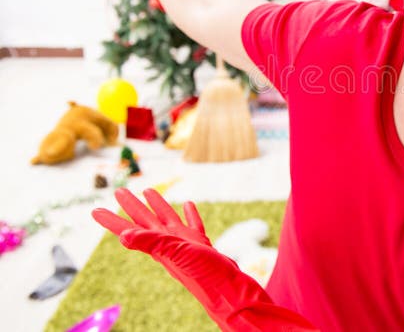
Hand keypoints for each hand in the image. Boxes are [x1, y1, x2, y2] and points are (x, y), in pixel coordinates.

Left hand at [92, 188, 318, 331]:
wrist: (229, 290)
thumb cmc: (204, 274)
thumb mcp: (177, 254)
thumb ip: (152, 243)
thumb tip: (122, 236)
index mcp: (161, 245)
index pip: (129, 229)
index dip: (112, 220)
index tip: (95, 210)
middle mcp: (170, 244)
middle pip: (145, 220)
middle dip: (131, 207)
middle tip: (118, 191)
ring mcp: (186, 245)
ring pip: (168, 220)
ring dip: (158, 206)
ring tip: (149, 191)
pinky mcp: (203, 246)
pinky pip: (193, 226)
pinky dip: (190, 215)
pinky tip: (189, 206)